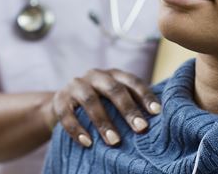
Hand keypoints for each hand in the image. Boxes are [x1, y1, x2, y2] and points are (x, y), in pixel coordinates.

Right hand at [42, 68, 161, 147]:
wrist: (62, 105)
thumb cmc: (99, 105)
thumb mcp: (114, 101)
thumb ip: (131, 104)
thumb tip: (159, 120)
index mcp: (112, 74)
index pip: (132, 81)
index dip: (145, 95)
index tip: (157, 113)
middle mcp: (94, 76)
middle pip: (112, 88)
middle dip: (127, 109)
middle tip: (141, 129)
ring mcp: (75, 86)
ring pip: (89, 99)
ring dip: (103, 121)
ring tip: (114, 141)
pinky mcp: (59, 100)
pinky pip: (66, 114)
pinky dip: (77, 129)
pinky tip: (88, 143)